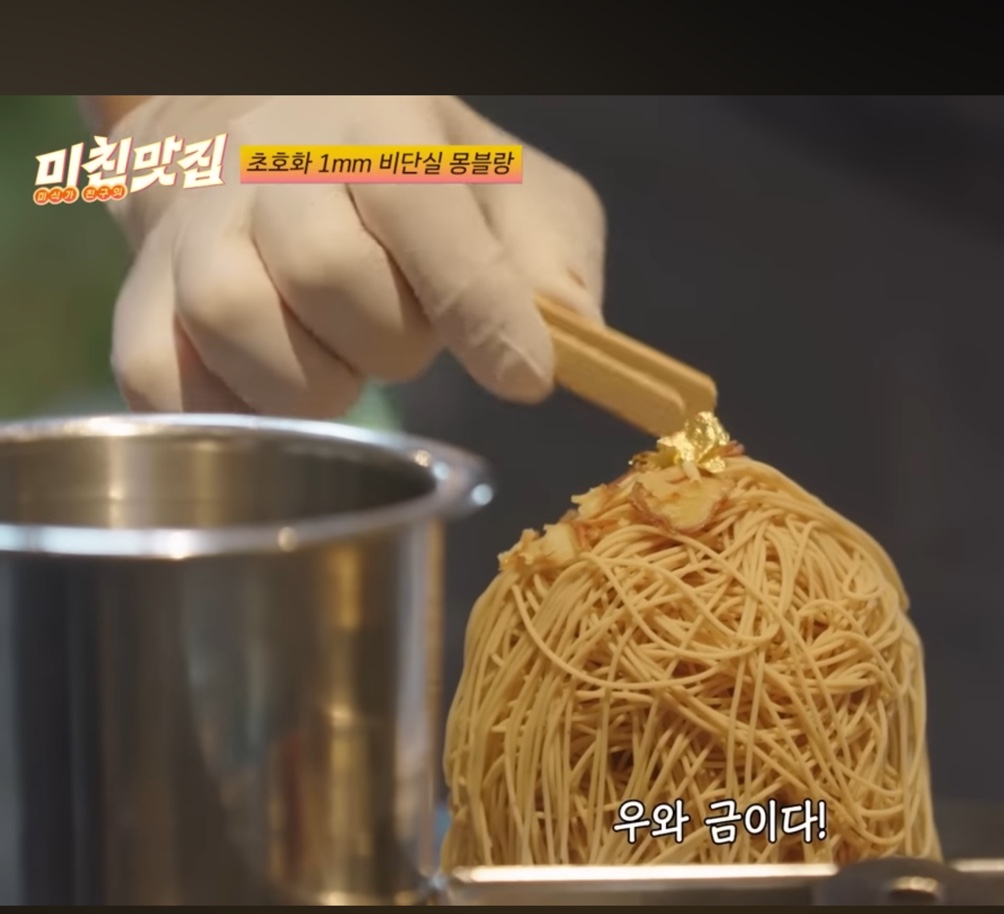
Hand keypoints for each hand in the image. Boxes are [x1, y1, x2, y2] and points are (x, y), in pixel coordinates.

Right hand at [102, 96, 605, 416]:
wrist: (263, 125)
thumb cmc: (409, 171)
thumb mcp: (505, 185)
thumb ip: (549, 258)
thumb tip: (573, 345)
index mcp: (378, 124)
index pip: (422, 214)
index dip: (481, 311)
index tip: (525, 379)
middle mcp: (270, 159)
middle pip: (328, 275)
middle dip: (394, 340)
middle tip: (403, 334)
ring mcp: (193, 223)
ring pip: (235, 322)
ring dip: (313, 380)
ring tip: (338, 358)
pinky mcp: (139, 289)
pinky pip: (161, 376)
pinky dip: (230, 411)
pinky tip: (275, 388)